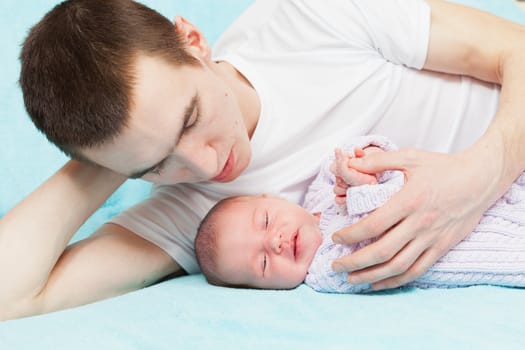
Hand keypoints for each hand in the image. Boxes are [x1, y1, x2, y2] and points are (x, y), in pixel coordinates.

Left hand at [331, 146, 502, 289]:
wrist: (481, 178)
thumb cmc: (443, 166)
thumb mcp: (410, 157)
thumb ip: (378, 161)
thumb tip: (349, 164)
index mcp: (409, 201)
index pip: (373, 225)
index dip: (350, 235)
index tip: (335, 238)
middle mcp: (420, 223)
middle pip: (382, 251)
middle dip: (354, 262)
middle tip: (336, 266)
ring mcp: (432, 238)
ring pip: (398, 266)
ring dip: (372, 276)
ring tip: (351, 279)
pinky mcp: (442, 247)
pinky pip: (417, 270)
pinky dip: (396, 280)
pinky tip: (378, 283)